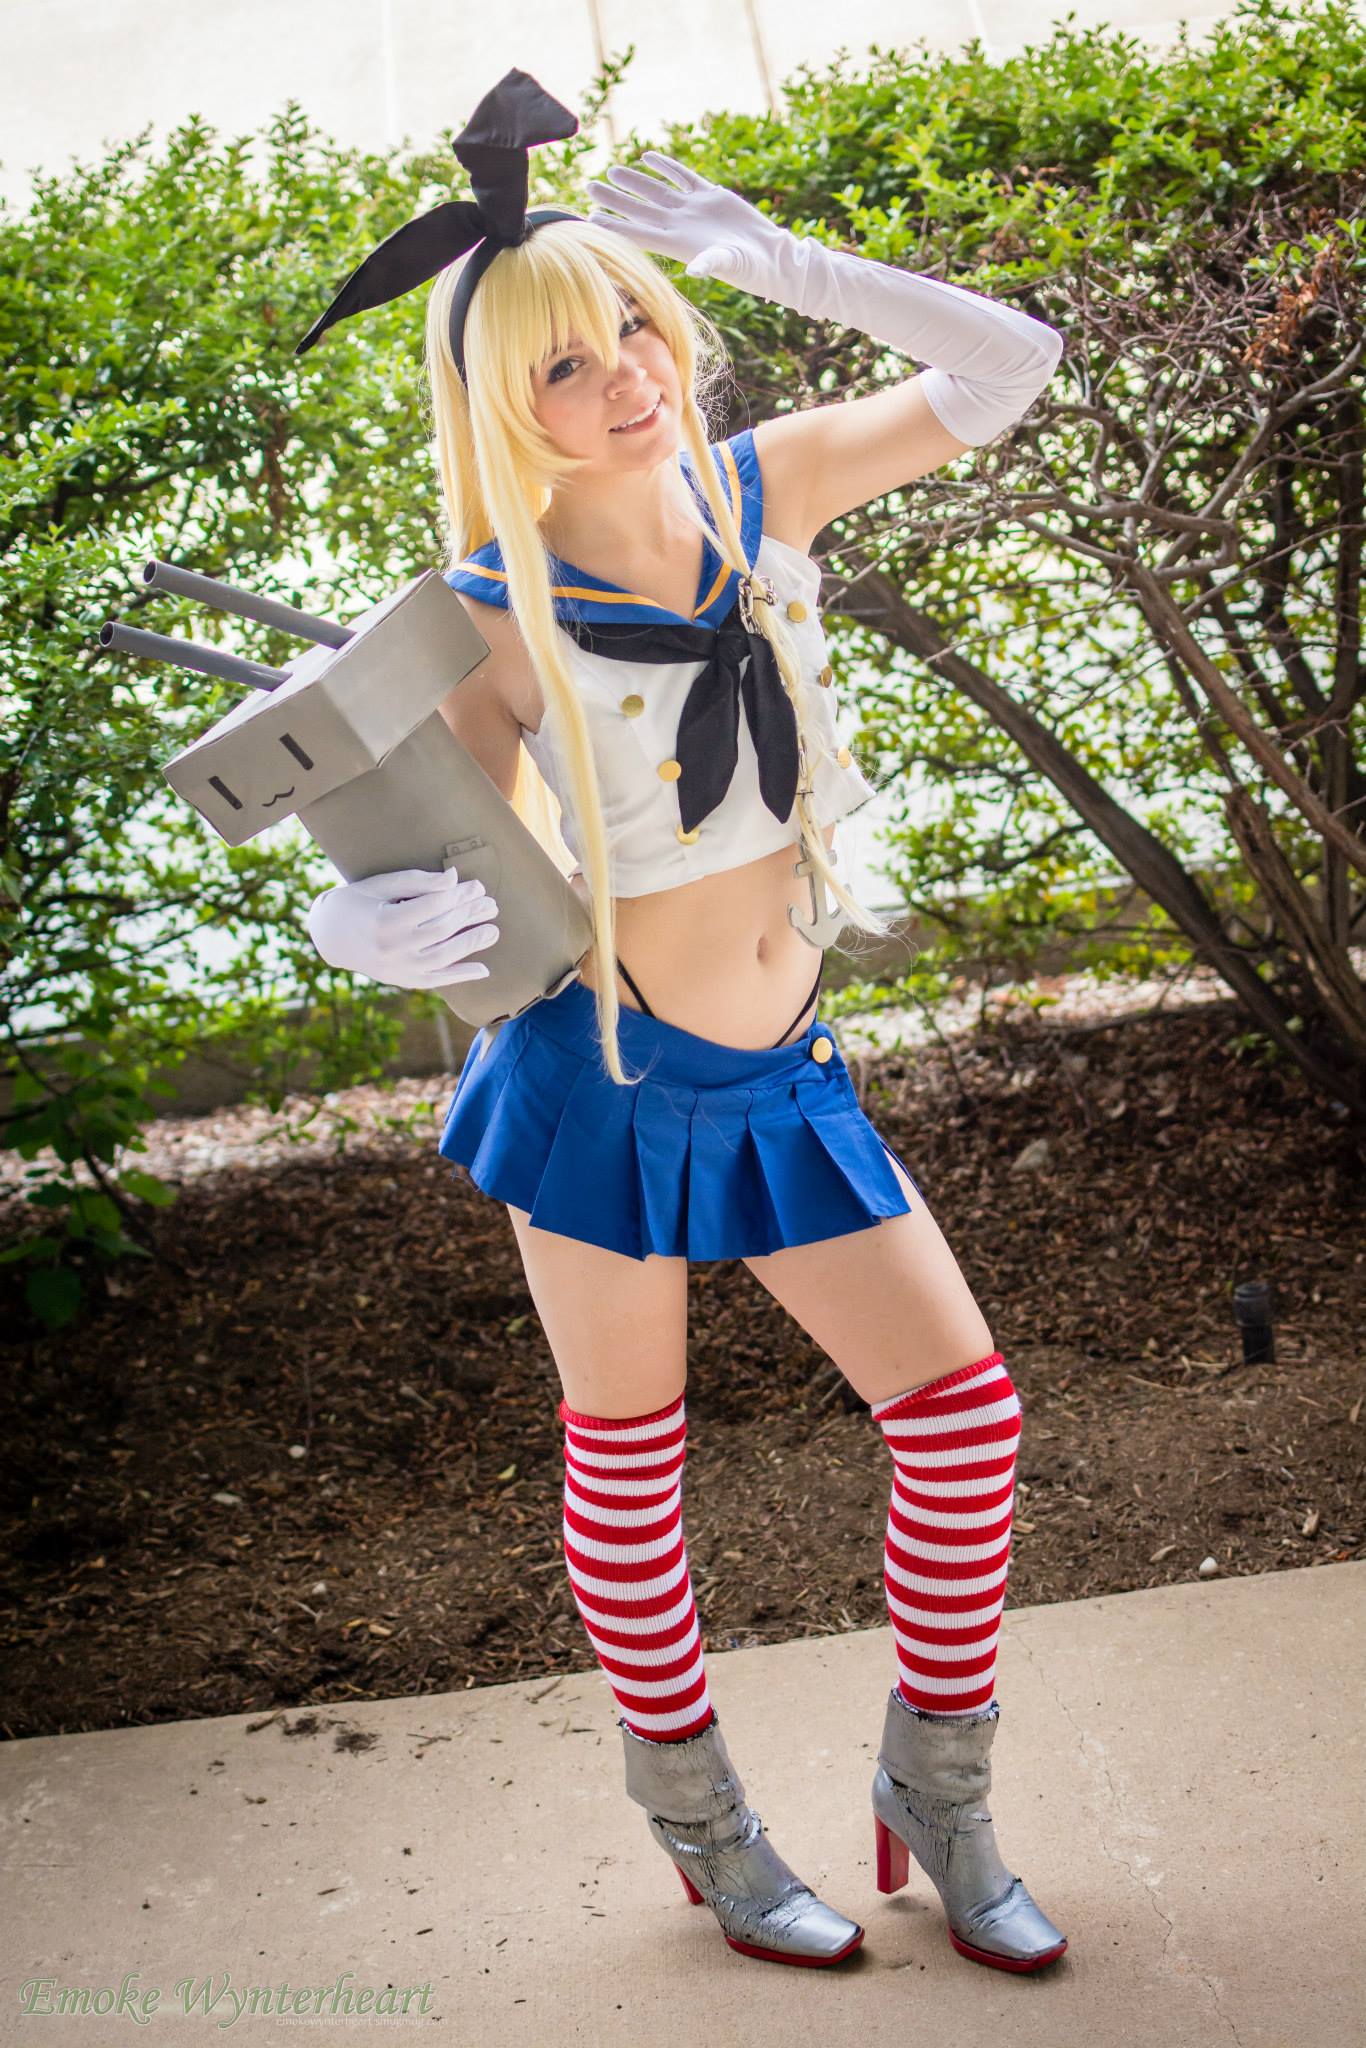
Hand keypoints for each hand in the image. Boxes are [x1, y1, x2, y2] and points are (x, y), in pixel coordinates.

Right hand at [305, 867, 499, 989]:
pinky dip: (461, 975)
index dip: (458, 894)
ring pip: (444, 957)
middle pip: (443, 930)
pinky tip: (484, 969)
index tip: (476, 885)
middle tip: (490, 904)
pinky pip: (437, 980)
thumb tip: (452, 878)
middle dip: (469, 915)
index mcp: (386, 922)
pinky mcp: (403, 980)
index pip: (433, 906)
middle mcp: (393, 949)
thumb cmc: (357, 902)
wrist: (330, 937)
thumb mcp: (380, 885)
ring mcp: (399, 969)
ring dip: (472, 944)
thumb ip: (416, 881)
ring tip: (493, 930)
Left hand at [585, 150, 787, 291]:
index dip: (614, 224)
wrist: (770, 256)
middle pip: (639, 209)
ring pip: (657, 190)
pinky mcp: (710, 195)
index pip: (638, 232)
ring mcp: (694, 208)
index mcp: (678, 242)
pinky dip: (666, 166)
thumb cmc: (750, 268)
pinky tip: (648, 157)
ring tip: (612, 171)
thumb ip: (710, 263)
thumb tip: (695, 269)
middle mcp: (680, 224)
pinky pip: (683, 177)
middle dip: (614, 199)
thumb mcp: (729, 264)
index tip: (589, 218)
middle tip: (588, 186)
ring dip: (634, 181)